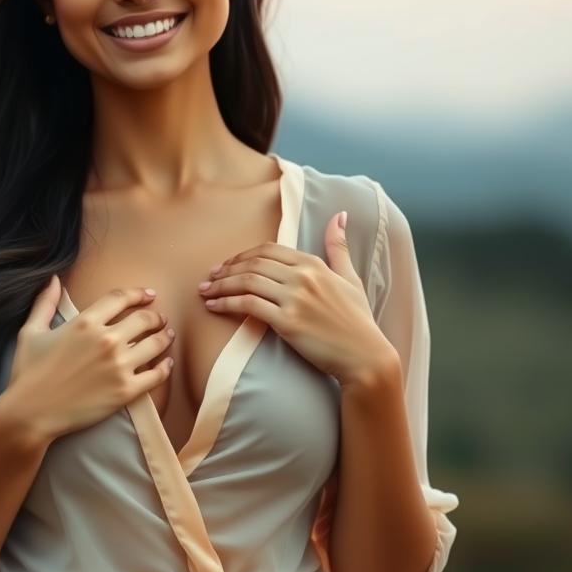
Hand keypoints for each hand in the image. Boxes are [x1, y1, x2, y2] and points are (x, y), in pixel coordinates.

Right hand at [3, 276, 174, 442]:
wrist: (31, 413)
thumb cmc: (28, 373)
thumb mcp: (31, 332)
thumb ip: (44, 303)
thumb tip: (53, 279)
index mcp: (85, 322)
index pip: (121, 298)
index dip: (138, 293)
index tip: (149, 294)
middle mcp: (106, 340)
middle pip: (144, 319)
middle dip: (155, 316)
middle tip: (160, 318)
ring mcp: (119, 366)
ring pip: (155, 344)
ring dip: (164, 337)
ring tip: (168, 335)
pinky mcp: (126, 391)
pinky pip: (156, 375)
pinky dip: (165, 368)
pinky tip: (166, 364)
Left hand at [197, 211, 397, 385]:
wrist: (365, 356)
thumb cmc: (358, 321)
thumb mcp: (351, 278)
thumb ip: (339, 247)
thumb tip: (338, 215)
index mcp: (314, 263)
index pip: (267, 250)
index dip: (242, 256)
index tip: (226, 265)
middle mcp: (303, 276)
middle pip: (253, 264)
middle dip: (225, 270)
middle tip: (209, 279)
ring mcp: (295, 299)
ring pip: (247, 282)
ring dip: (221, 286)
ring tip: (205, 292)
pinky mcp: (288, 322)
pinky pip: (248, 305)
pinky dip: (227, 304)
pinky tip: (215, 307)